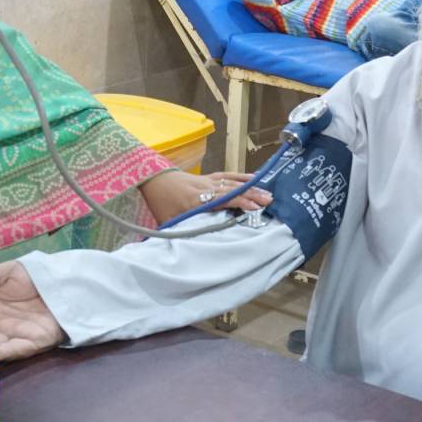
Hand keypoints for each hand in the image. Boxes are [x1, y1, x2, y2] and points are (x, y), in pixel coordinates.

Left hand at [137, 169, 271, 224]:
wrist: (151, 179)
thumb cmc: (160, 203)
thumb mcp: (168, 221)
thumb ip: (183, 231)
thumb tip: (194, 246)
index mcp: (195, 200)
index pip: (221, 200)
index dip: (239, 202)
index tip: (254, 208)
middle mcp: (204, 188)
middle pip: (231, 190)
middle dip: (252, 195)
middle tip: (270, 201)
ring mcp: (206, 180)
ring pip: (232, 182)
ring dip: (250, 187)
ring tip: (268, 193)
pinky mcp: (207, 177)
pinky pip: (227, 175)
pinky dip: (241, 177)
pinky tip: (253, 178)